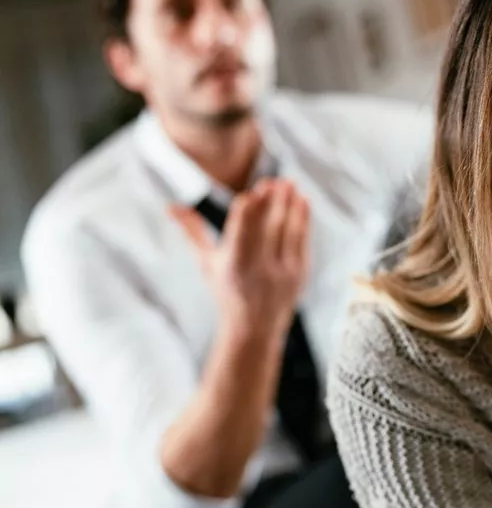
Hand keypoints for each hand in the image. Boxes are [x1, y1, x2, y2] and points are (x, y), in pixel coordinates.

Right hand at [170, 179, 310, 338]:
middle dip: (272, 203)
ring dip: (290, 205)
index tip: (252, 192)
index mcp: (232, 266)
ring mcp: (282, 273)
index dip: (247, 214)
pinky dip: (303, 220)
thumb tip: (170, 205)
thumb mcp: (207, 263)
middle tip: (275, 180)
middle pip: (267, 229)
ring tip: (290, 183)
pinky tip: (303, 201)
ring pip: (288, 232)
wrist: (255, 327)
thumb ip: (193, 232)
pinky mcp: (300, 274)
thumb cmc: (227, 290)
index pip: (240, 235)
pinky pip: (302, 241)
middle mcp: (258, 270)